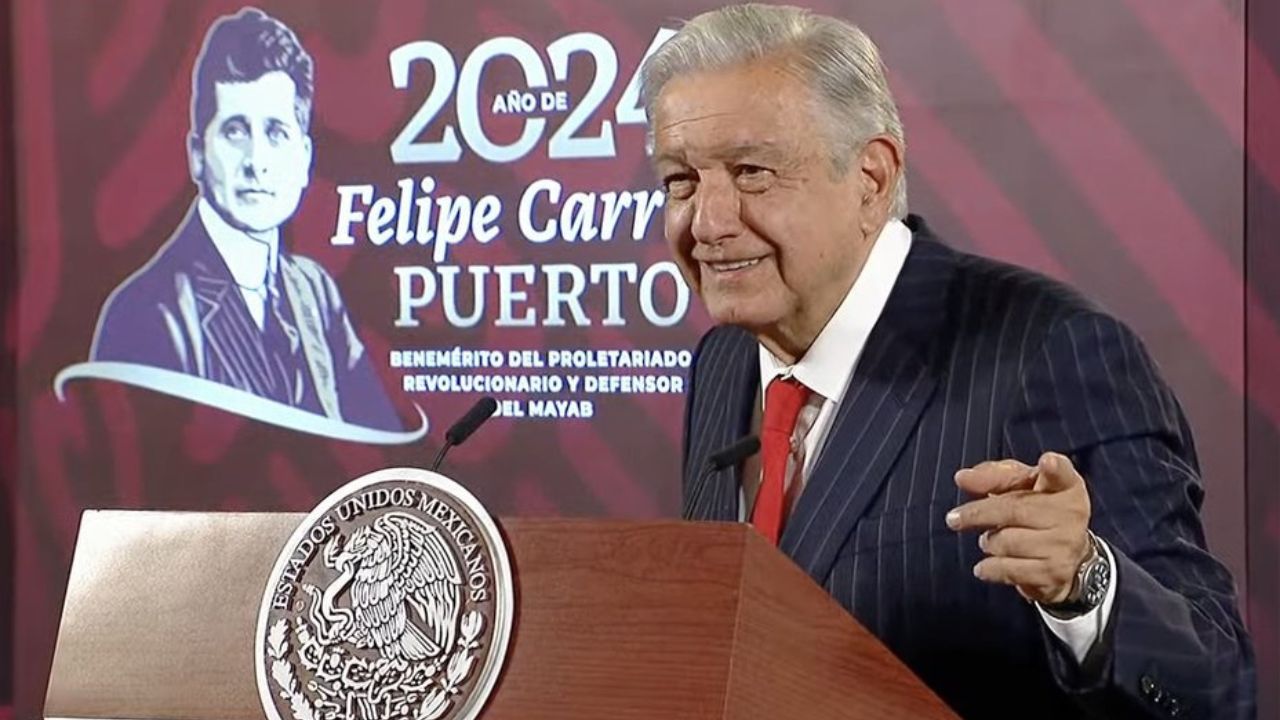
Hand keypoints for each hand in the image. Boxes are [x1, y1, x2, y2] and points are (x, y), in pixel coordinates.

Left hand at [945, 452, 1091, 603]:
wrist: (1070, 559)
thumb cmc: (1038, 511)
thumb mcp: (1021, 486)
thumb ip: (993, 475)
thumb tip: (962, 478)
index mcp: (1066, 486)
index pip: (1061, 473)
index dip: (1054, 467)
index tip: (1047, 461)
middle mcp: (1070, 514)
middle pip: (1013, 509)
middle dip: (978, 514)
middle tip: (954, 519)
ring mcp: (1064, 546)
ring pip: (1005, 541)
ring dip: (988, 542)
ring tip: (992, 540)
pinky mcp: (1053, 574)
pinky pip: (1007, 569)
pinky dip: (989, 568)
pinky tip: (988, 565)